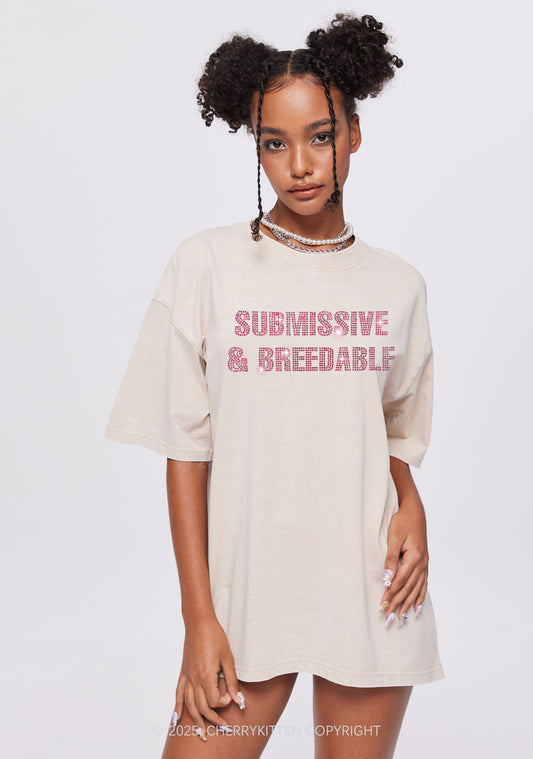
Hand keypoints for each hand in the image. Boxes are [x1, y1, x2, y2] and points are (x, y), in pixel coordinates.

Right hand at [173, 613, 241, 739]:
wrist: (199, 622)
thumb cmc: (216, 637)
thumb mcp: (228, 658)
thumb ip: (231, 680)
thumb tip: (236, 699)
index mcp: (206, 675)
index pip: (214, 701)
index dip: (224, 703)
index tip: (231, 697)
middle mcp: (194, 679)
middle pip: (201, 707)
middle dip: (212, 719)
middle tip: (223, 728)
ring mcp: (187, 676)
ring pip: (189, 704)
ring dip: (195, 720)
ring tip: (201, 733)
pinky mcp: (183, 672)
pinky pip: (179, 693)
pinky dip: (178, 707)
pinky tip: (177, 718)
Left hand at [379, 497, 428, 625]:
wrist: (414, 511)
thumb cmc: (402, 521)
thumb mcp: (393, 538)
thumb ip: (391, 559)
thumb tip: (387, 578)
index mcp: (415, 557)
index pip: (400, 581)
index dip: (390, 594)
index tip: (381, 605)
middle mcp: (422, 563)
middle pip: (408, 588)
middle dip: (397, 604)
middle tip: (388, 618)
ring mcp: (425, 564)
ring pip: (416, 589)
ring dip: (408, 604)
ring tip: (401, 618)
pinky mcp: (425, 563)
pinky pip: (423, 584)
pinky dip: (420, 596)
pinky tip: (417, 608)